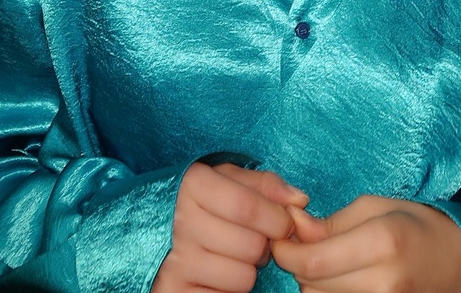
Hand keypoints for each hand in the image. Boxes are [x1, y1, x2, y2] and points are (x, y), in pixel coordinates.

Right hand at [152, 161, 308, 292]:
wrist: (159, 229)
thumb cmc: (205, 201)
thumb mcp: (229, 180)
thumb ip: (265, 185)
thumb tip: (300, 200)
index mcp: (194, 184)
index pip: (247, 207)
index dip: (276, 218)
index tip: (285, 222)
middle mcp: (181, 221)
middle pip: (251, 245)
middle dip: (265, 245)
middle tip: (256, 238)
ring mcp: (176, 260)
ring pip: (243, 276)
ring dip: (249, 268)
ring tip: (236, 254)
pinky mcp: (174, 289)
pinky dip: (231, 287)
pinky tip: (219, 270)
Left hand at [271, 195, 460, 292]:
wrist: (457, 262)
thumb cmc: (414, 225)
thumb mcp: (374, 207)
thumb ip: (330, 223)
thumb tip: (292, 228)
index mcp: (382, 242)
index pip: (312, 262)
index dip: (285, 252)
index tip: (279, 239)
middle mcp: (384, 283)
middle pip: (312, 286)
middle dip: (300, 265)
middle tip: (308, 245)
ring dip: (314, 283)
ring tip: (330, 262)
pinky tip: (341, 280)